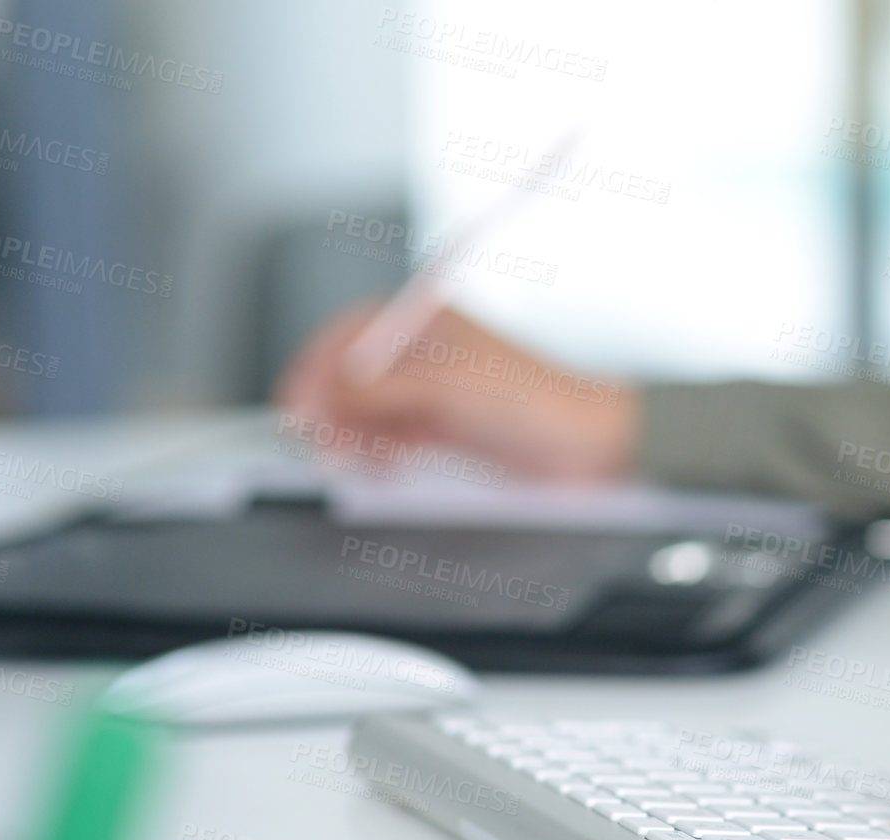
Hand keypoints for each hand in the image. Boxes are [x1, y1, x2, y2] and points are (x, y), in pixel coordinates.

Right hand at [274, 303, 639, 481]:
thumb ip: (382, 390)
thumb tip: (329, 393)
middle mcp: (427, 354)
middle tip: (317, 444)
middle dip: (331, 409)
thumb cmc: (539, 401)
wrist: (592, 445)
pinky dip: (380, 452)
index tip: (297, 405)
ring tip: (346, 460)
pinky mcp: (448, 430)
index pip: (349, 335)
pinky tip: (378, 467)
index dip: (317, 369)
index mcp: (427, 322)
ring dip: (353, 435)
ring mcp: (436, 393)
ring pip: (372, 412)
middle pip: (354, 377)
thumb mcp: (448, 389)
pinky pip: (396, 439)